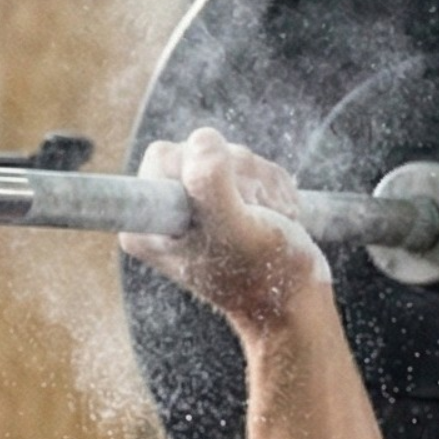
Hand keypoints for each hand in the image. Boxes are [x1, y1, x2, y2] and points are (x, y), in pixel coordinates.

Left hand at [120, 127, 330, 334]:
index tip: (220, 210)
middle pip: (198, 148)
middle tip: (254, 212)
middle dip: (240, 174)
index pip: (164, 155)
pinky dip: (271, 185)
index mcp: (145, 224)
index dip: (203, 170)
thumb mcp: (233, 228)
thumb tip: (201, 138)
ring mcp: (191, 204)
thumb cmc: (264, 272)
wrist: (293, 300)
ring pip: (229, 154)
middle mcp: (160, 213)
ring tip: (269, 218)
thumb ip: (209, 183)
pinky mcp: (220, 199)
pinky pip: (247, 164)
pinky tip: (275, 214)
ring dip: (261, 182)